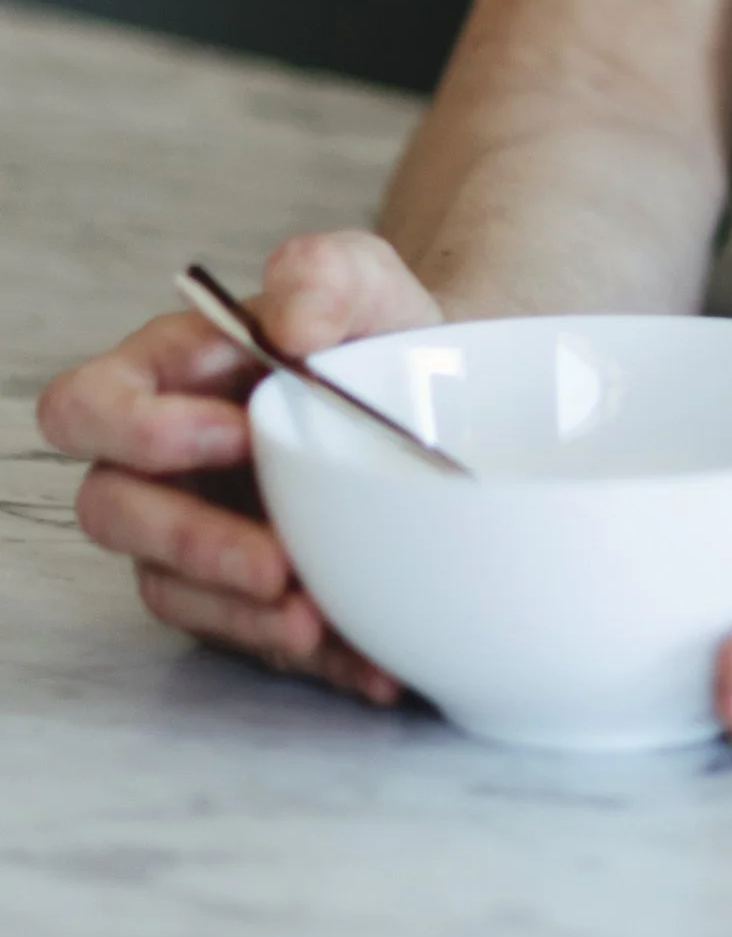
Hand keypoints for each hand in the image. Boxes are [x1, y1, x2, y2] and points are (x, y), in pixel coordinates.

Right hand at [37, 230, 438, 705]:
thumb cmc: (372, 330)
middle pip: (112, 513)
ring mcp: (191, 533)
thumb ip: (325, 274)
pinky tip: (370, 663)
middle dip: (192, 542)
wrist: (440, 399)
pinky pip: (249, 636)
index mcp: (162, 376)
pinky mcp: (239, 593)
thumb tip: (292, 326)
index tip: (239, 431)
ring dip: (240, 614)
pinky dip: (311, 656)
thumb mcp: (361, 277)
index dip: (140, 429)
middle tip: (277, 560)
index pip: (86, 407)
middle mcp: (158, 463)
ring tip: (317, 619)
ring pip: (170, 589)